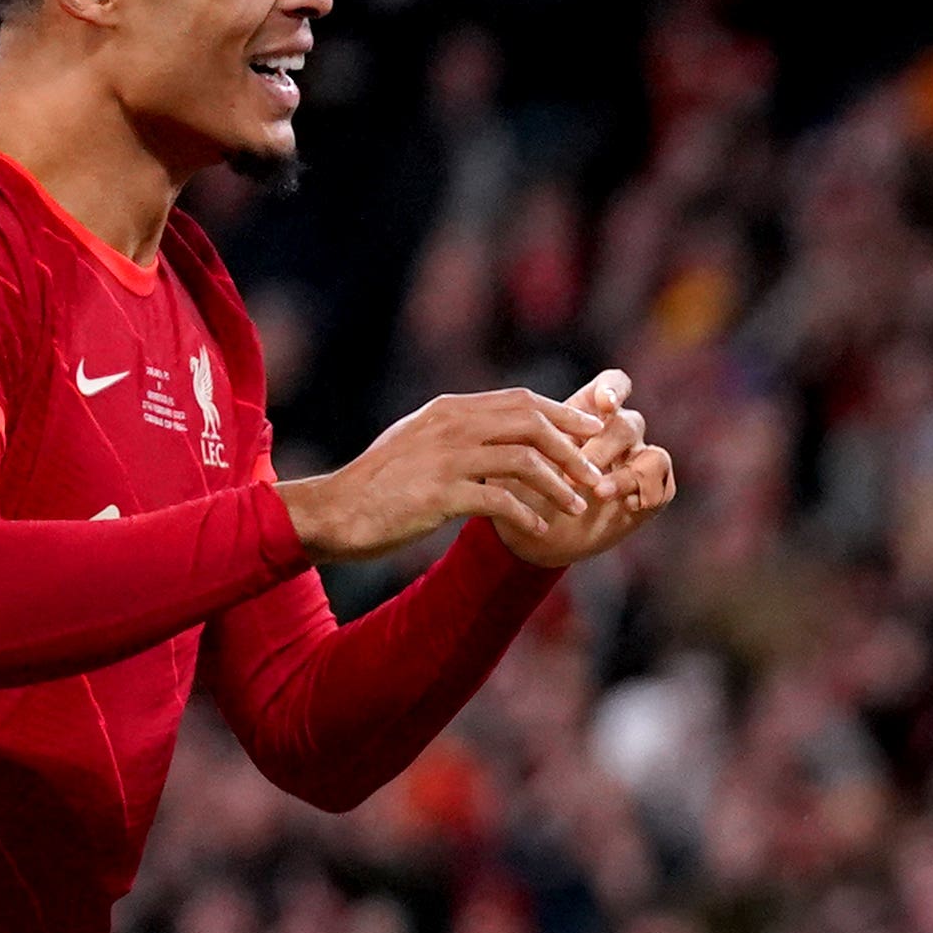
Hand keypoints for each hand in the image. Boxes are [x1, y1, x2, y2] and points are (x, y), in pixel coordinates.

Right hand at [276, 388, 625, 566]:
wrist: (335, 511)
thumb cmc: (382, 484)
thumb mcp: (421, 444)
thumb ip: (460, 433)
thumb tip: (501, 432)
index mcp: (450, 410)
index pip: (521, 401)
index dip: (564, 415)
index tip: (594, 433)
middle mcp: (450, 425)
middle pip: (531, 423)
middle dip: (572, 449)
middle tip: (597, 474)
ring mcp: (444, 458)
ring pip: (524, 460)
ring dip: (559, 485)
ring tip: (579, 506)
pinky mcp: (438, 494)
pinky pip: (500, 500)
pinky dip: (527, 515)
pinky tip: (540, 530)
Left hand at [506, 367, 677, 569]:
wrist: (532, 535)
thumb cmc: (522, 488)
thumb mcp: (517, 457)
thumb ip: (531, 436)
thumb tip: (541, 424)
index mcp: (590, 415)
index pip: (615, 385)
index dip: (615, 390)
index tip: (605, 406)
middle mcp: (620, 435)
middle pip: (628, 424)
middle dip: (603, 447)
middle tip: (575, 474)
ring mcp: (637, 464)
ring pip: (650, 454)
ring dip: (623, 474)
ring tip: (598, 493)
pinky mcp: (650, 494)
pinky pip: (663, 485)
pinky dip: (645, 493)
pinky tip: (624, 505)